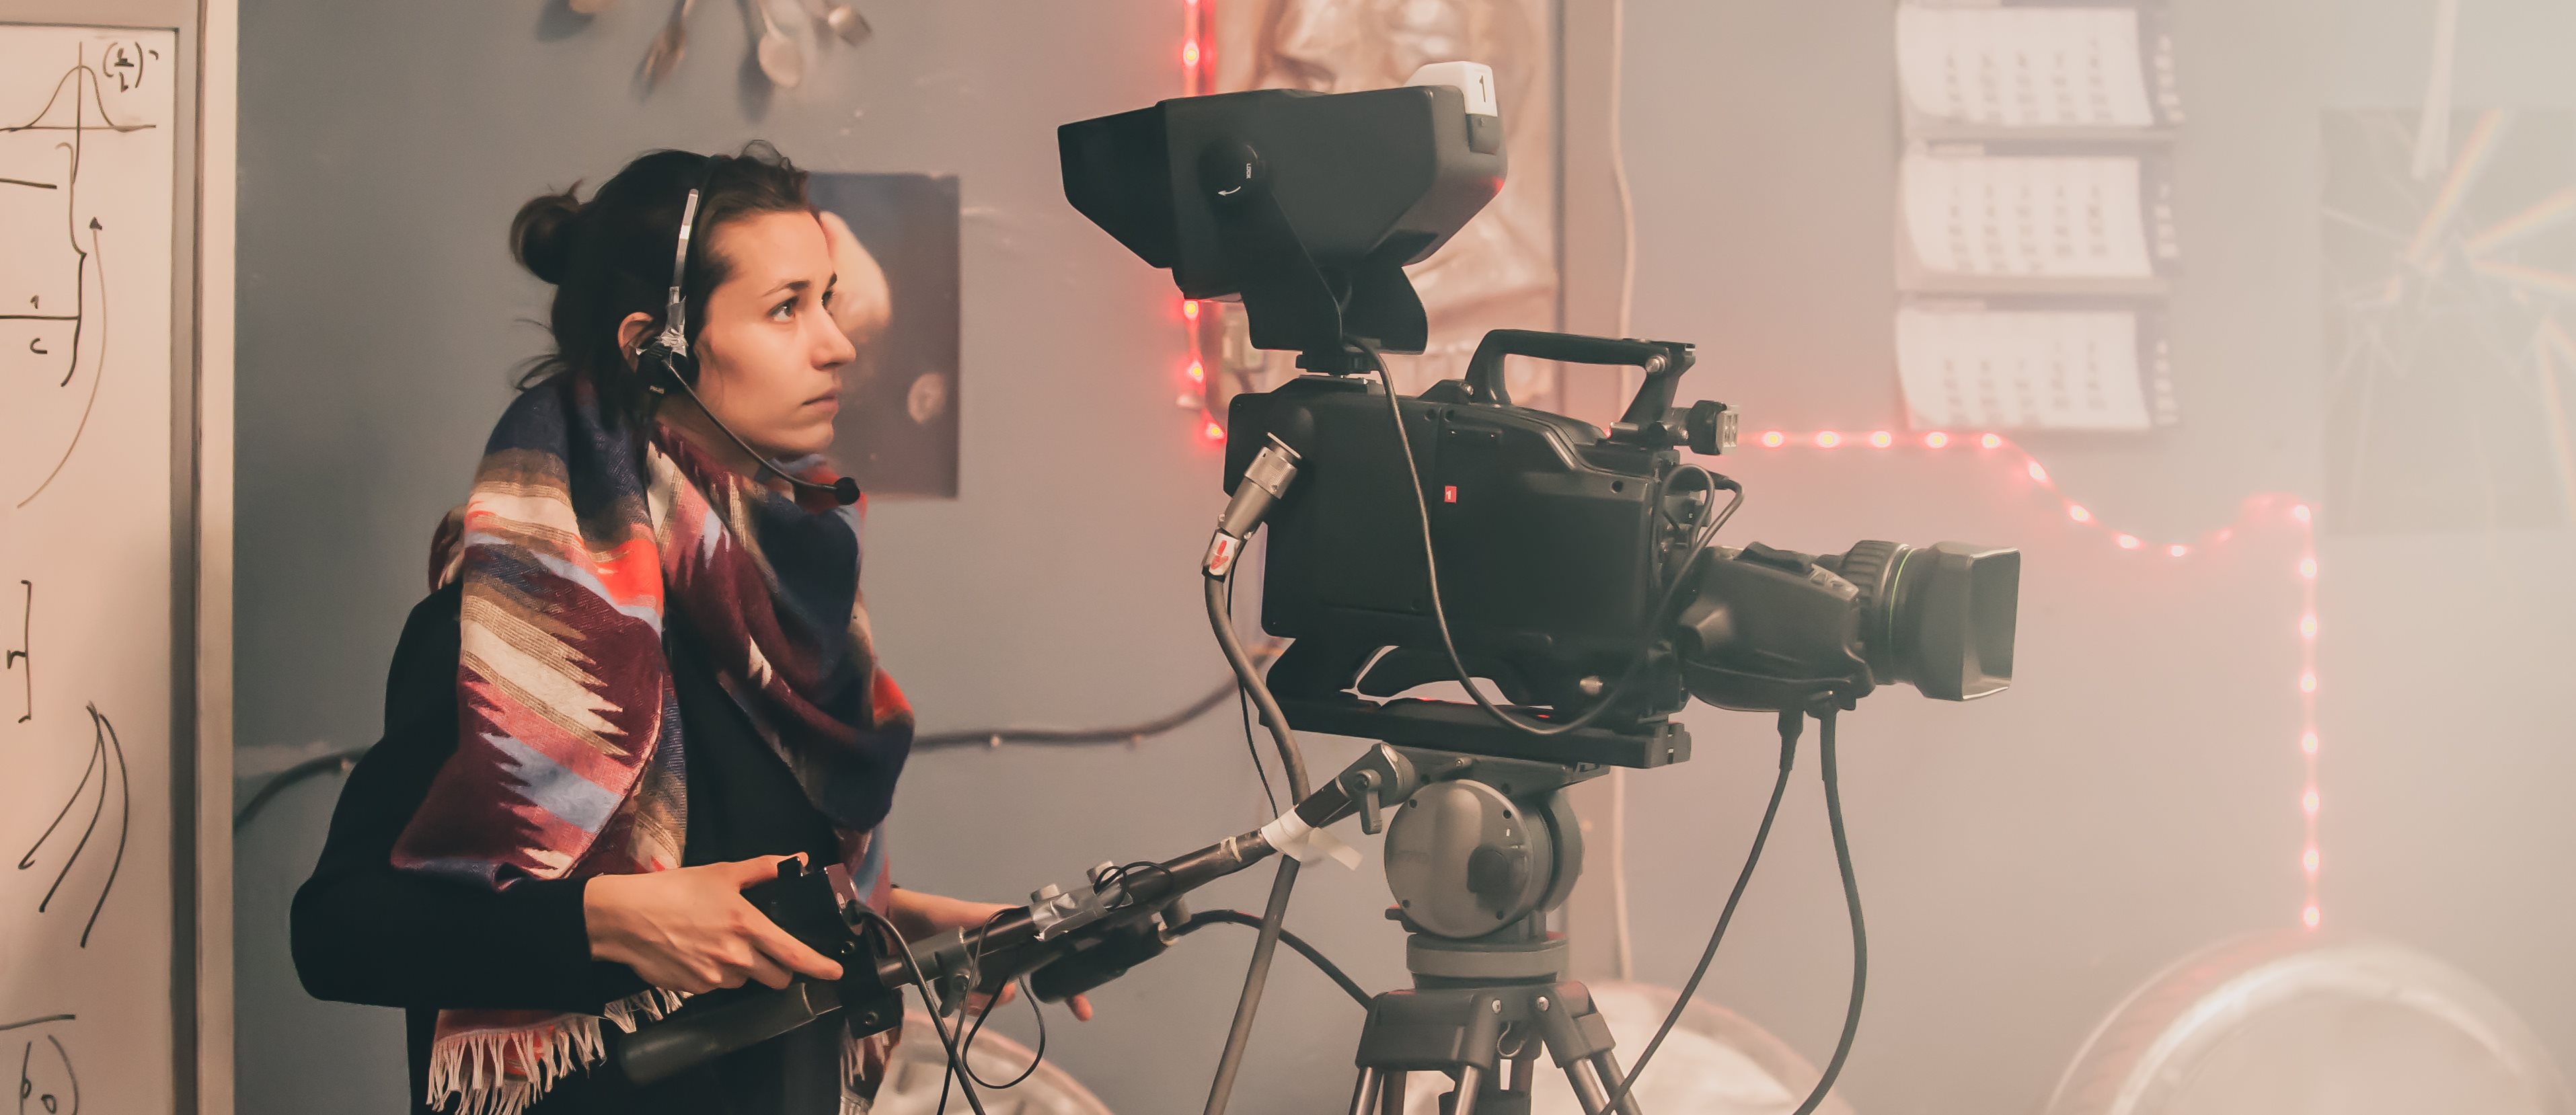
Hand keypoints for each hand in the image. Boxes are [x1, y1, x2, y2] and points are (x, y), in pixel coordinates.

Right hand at [583, 855, 845, 994]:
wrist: (626, 917)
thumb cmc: (674, 890)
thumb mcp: (722, 872)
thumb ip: (764, 869)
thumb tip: (798, 859)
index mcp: (748, 926)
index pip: (794, 955)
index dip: (819, 966)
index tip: (835, 971)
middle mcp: (736, 957)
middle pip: (776, 977)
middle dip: (779, 968)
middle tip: (767, 950)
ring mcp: (715, 976)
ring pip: (746, 981)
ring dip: (745, 969)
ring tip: (722, 943)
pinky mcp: (694, 988)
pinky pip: (719, 985)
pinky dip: (718, 973)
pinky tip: (701, 952)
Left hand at [888, 889, 1096, 1021]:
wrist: (893, 927)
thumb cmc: (933, 915)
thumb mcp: (963, 914)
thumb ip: (991, 917)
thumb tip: (1026, 918)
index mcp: (1006, 935)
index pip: (1045, 955)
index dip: (1066, 982)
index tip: (1081, 1008)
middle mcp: (997, 954)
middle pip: (1018, 984)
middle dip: (1004, 996)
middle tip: (985, 997)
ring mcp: (978, 970)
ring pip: (994, 997)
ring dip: (979, 1000)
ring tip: (957, 990)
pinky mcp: (959, 984)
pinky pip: (972, 1004)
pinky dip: (962, 1003)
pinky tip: (948, 996)